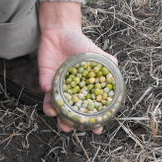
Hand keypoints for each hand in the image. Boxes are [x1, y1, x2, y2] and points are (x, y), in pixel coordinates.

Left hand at [38, 2, 116, 134]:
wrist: (62, 32)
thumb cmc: (80, 44)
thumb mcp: (97, 54)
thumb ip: (107, 61)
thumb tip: (116, 65)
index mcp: (83, 90)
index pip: (88, 110)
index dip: (93, 121)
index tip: (96, 130)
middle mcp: (69, 92)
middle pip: (68, 114)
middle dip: (68, 124)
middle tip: (69, 128)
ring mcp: (56, 87)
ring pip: (53, 105)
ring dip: (53, 112)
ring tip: (54, 114)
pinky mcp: (45, 78)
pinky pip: (45, 86)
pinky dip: (46, 89)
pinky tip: (48, 88)